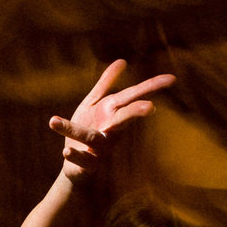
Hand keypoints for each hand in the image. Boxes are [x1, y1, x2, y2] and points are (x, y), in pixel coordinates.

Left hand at [48, 59, 175, 177]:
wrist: (75, 163)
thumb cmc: (89, 128)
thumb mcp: (95, 104)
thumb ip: (106, 84)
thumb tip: (122, 61)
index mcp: (112, 112)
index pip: (133, 97)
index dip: (152, 87)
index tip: (172, 79)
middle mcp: (110, 130)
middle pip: (124, 118)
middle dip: (136, 112)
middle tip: (150, 107)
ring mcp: (100, 148)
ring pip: (92, 138)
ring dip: (74, 130)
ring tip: (54, 121)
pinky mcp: (88, 165)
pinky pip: (83, 160)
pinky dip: (75, 156)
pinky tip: (66, 152)